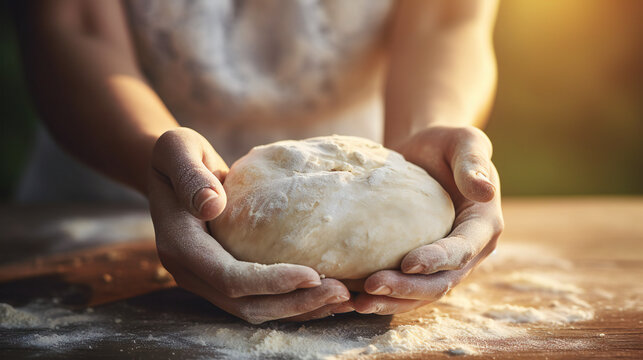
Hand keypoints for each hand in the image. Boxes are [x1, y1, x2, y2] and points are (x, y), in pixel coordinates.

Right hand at [148, 128, 351, 322]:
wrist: (169, 172)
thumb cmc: (177, 155)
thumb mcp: (177, 149)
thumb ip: (190, 176)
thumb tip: (211, 204)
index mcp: (180, 245)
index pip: (230, 277)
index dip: (272, 281)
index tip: (314, 274)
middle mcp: (191, 272)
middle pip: (246, 304)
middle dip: (295, 302)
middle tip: (341, 293)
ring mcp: (206, 280)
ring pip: (253, 309)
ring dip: (298, 308)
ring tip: (341, 298)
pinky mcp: (222, 278)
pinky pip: (257, 299)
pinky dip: (290, 301)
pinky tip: (322, 294)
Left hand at [353, 125, 503, 314]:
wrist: (425, 153)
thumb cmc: (445, 143)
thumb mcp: (464, 142)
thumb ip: (473, 162)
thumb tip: (485, 190)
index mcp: (483, 225)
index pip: (462, 250)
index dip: (436, 260)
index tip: (407, 263)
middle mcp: (468, 252)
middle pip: (440, 282)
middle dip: (407, 289)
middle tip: (371, 287)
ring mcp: (445, 263)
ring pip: (422, 294)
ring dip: (392, 301)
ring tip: (359, 303)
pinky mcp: (421, 266)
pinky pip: (406, 289)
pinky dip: (385, 296)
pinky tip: (355, 298)